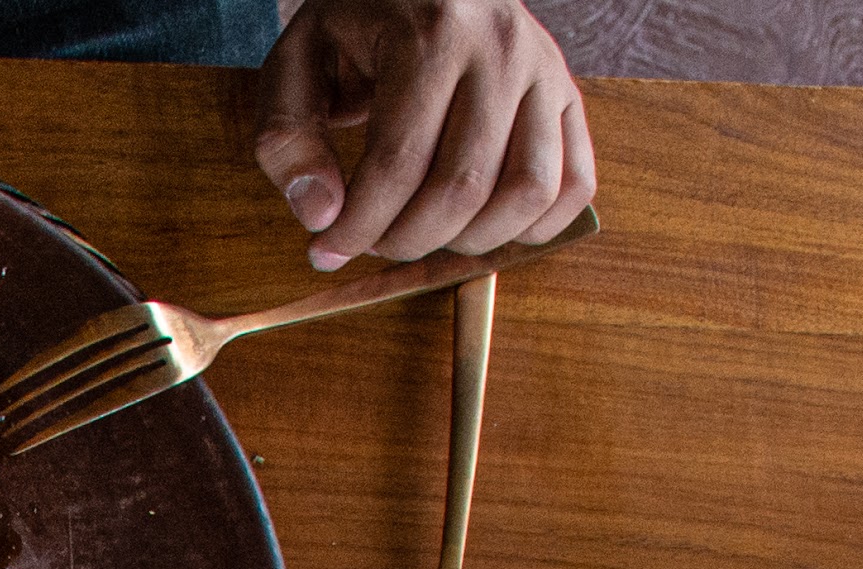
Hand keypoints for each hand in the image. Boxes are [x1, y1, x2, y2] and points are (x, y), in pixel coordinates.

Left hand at [256, 0, 598, 271]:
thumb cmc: (358, 23)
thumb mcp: (299, 62)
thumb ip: (289, 138)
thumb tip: (321, 217)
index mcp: (431, 33)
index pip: (399, 161)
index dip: (359, 227)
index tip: (328, 251)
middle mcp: (501, 49)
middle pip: (463, 187)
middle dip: (408, 240)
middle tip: (375, 242)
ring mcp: (544, 72)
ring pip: (528, 193)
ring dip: (471, 241)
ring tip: (427, 233)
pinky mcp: (568, 94)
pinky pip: (573, 182)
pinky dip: (534, 226)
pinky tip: (483, 226)